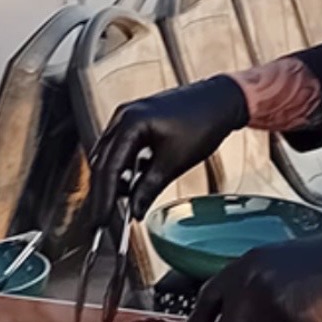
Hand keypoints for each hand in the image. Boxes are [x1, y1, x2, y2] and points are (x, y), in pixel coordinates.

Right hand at [88, 76, 247, 227]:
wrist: (222, 99)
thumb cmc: (203, 122)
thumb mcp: (174, 161)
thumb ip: (149, 187)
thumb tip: (134, 211)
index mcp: (130, 122)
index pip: (108, 168)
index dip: (102, 199)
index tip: (100, 222)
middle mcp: (123, 117)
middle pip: (103, 162)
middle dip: (102, 193)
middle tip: (102, 220)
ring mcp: (129, 117)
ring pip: (110, 157)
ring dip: (112, 182)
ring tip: (116, 208)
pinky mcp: (137, 122)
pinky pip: (121, 150)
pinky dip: (124, 170)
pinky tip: (130, 186)